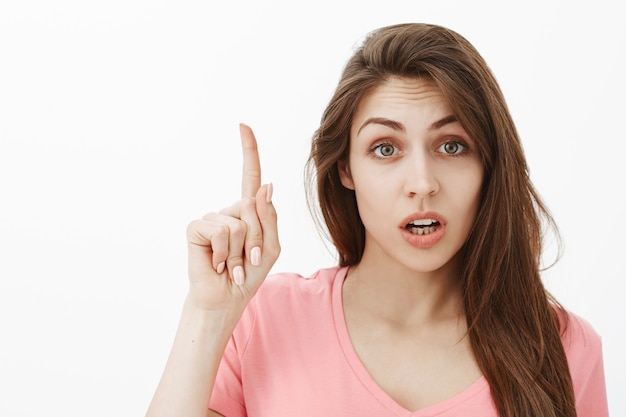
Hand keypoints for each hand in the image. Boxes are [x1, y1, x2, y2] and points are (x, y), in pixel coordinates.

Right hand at [185, 124, 279, 310]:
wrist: (227, 298)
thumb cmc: (249, 274)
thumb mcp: (271, 247)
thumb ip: (269, 217)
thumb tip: (266, 186)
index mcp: (248, 212)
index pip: (249, 176)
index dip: (248, 151)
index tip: (243, 126)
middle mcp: (229, 210)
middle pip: (252, 205)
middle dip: (258, 236)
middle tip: (250, 259)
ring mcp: (212, 218)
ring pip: (239, 219)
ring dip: (242, 248)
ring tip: (233, 264)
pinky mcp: (196, 228)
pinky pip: (221, 229)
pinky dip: (226, 252)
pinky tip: (219, 264)